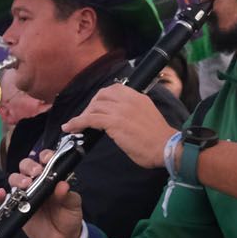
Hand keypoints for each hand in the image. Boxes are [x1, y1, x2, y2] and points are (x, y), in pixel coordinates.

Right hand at [4, 150, 84, 237]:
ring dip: (17, 179)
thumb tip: (63, 185)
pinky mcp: (17, 208)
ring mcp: (26, 195)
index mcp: (52, 178)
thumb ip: (68, 196)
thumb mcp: (73, 206)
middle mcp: (37, 183)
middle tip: (35, 174)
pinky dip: (0, 196)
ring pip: (15, 179)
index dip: (44, 156)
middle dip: (29, 167)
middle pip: (27, 166)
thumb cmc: (69, 218)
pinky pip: (5, 200)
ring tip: (24, 186)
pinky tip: (0, 194)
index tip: (46, 159)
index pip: (46, 160)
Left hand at [62, 85, 177, 169]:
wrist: (166, 148)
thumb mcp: (148, 117)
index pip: (114, 89)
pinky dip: (77, 122)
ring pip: (94, 107)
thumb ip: (134, 113)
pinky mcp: (114, 123)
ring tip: (75, 126)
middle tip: (86, 118)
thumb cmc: (159, 139)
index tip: (96, 108)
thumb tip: (120, 119)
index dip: (101, 98)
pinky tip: (70, 127)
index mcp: (138, 97)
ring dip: (83, 116)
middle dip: (91, 106)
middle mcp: (128, 100)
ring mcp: (120, 110)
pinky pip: (90, 119)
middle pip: (101, 95)